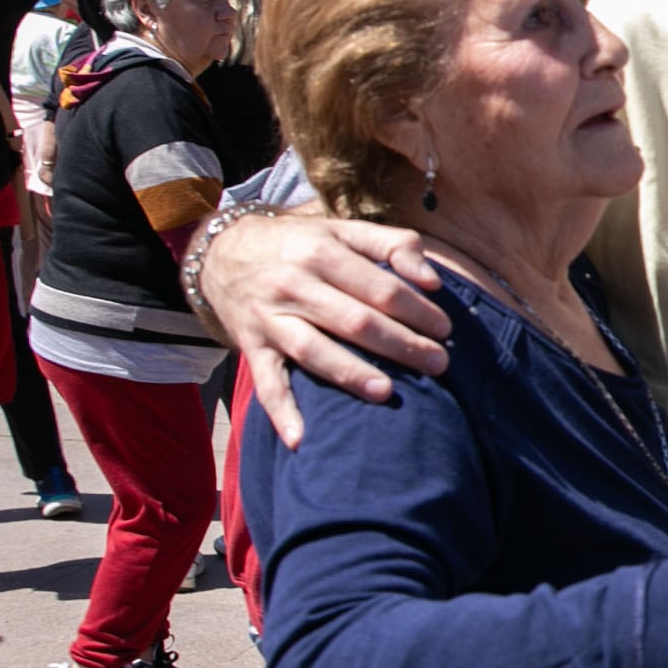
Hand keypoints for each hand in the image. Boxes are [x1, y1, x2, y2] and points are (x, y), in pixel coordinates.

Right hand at [198, 213, 451, 445]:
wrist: (221, 250)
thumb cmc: (298, 242)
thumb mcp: (342, 228)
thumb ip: (393, 244)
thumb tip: (431, 281)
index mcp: (323, 253)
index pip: (380, 287)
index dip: (417, 310)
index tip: (445, 329)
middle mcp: (295, 285)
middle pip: (355, 321)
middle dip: (400, 345)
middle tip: (438, 364)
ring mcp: (271, 318)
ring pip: (314, 351)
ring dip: (350, 374)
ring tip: (386, 392)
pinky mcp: (252, 346)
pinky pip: (266, 382)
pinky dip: (281, 412)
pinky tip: (300, 439)